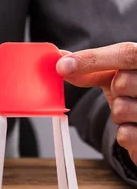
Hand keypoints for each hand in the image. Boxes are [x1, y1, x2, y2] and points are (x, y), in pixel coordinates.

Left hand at [56, 42, 136, 162]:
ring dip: (119, 114)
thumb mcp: (115, 75)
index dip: (92, 59)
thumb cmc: (134, 92)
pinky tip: (136, 127)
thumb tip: (60, 59)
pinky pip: (125, 134)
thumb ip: (90, 66)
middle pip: (121, 83)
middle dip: (115, 90)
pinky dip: (125, 133)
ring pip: (122, 109)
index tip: (62, 66)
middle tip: (126, 93)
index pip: (126, 53)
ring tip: (133, 111)